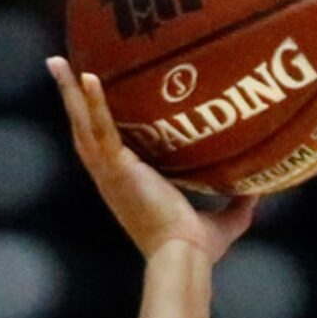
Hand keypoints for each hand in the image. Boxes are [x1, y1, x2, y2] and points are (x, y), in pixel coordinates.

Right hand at [47, 56, 255, 262]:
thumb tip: (259, 190)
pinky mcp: (117, 169)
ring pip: (83, 124)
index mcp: (127, 186)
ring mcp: (110, 173)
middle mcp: (112, 178)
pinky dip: (93, 103)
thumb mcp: (222, 222)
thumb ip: (238, 205)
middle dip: (71, 98)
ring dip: (70, 92)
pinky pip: (101, 128)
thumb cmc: (196, 250)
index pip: (106, 147)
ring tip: (57, 61)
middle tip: (59, 65)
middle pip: (83, 130)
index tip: (92, 96)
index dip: (96, 121)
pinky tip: (88, 77)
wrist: (184, 256)